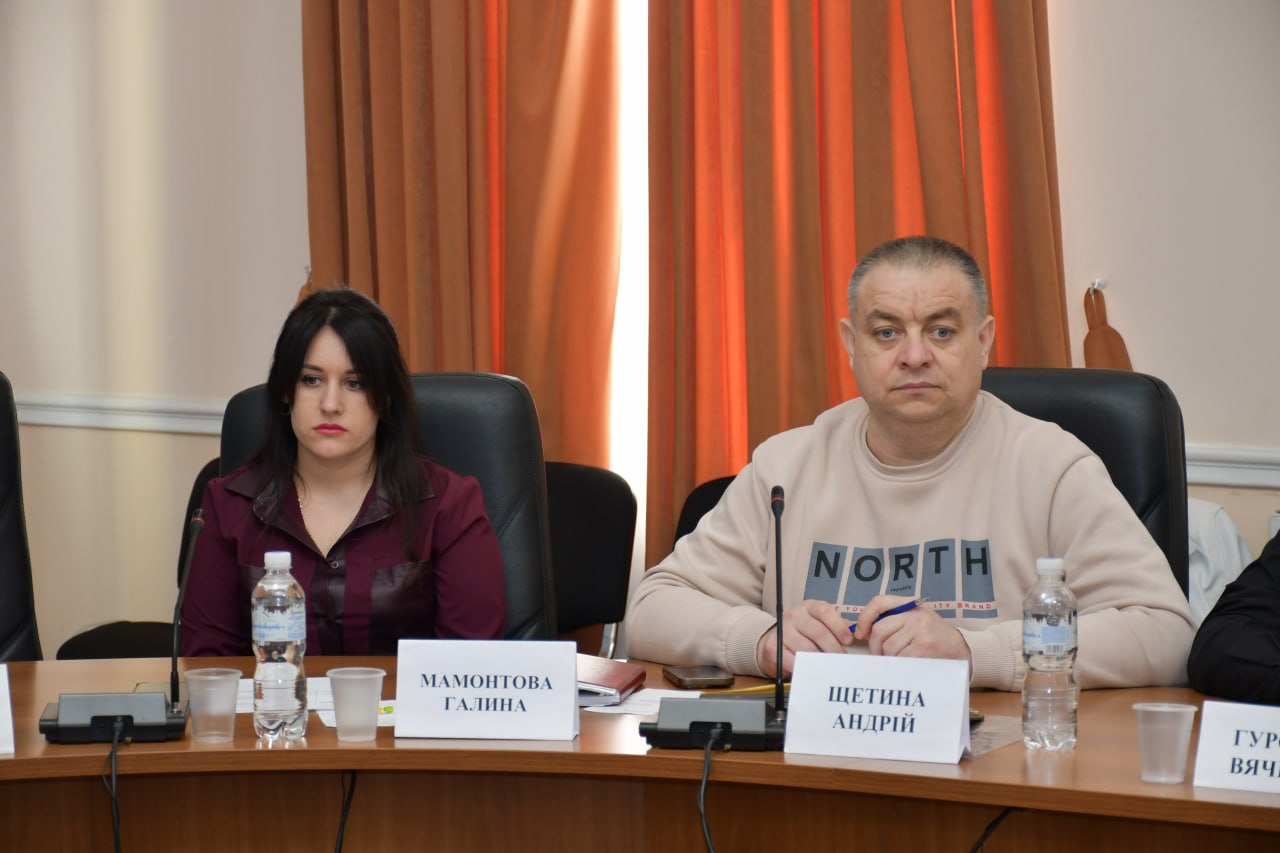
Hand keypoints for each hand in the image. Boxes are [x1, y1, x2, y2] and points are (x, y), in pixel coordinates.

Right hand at [755, 599, 853, 677]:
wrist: (774, 639)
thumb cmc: (801, 631)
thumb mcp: (817, 621)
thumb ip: (835, 625)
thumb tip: (855, 633)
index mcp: (808, 607)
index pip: (825, 612)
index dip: (839, 626)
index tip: (848, 640)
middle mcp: (794, 616)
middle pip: (819, 633)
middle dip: (834, 648)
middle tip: (841, 658)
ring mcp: (783, 631)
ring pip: (808, 649)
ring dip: (821, 659)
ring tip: (828, 665)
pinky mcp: (774, 647)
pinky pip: (794, 660)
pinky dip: (806, 666)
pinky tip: (812, 668)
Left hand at [852, 594, 971, 662]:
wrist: (963, 650)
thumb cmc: (935, 637)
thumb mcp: (916, 620)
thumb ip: (894, 621)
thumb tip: (864, 631)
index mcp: (911, 606)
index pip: (879, 602)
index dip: (864, 617)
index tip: (860, 633)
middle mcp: (915, 615)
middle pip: (879, 630)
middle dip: (875, 647)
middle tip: (880, 655)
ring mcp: (920, 632)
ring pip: (888, 647)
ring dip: (889, 658)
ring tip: (900, 660)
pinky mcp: (924, 649)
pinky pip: (899, 659)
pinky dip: (899, 665)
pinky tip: (907, 665)